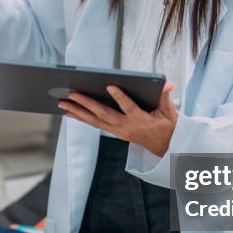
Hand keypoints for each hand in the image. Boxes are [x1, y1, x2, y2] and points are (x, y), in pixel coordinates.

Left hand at [58, 82, 177, 156]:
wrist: (165, 148)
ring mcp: (118, 131)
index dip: (120, 97)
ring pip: (94, 121)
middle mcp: (126, 127)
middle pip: (103, 114)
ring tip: (62, 102)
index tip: (110, 86)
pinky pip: (94, 124)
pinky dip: (80, 117)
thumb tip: (168, 84)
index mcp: (141, 120)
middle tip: (71, 93)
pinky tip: (68, 112)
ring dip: (77, 111)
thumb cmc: (167, 126)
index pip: (129, 108)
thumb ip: (165, 97)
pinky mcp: (113, 132)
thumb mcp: (170, 112)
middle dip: (86, 103)